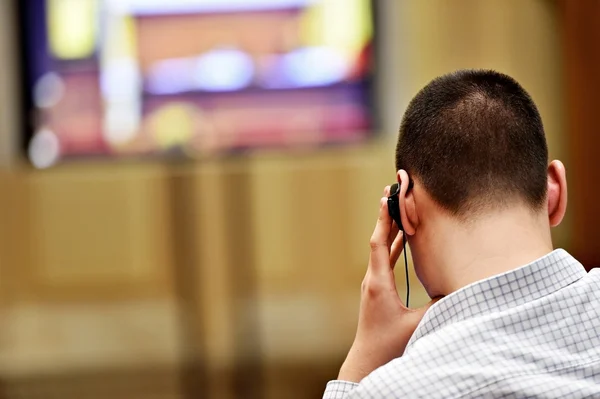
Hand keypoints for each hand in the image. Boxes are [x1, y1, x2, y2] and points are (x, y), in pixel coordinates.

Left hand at [338, 187, 439, 382]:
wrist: (366, 360)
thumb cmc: (389, 344)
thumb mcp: (418, 324)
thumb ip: (440, 306)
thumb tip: (462, 287)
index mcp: (378, 283)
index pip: (379, 243)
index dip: (383, 219)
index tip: (386, 197)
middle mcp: (372, 279)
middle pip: (378, 240)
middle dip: (386, 216)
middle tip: (393, 192)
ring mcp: (373, 284)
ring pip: (381, 249)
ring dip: (390, 229)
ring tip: (399, 208)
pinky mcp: (376, 290)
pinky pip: (385, 260)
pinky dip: (393, 246)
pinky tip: (403, 238)